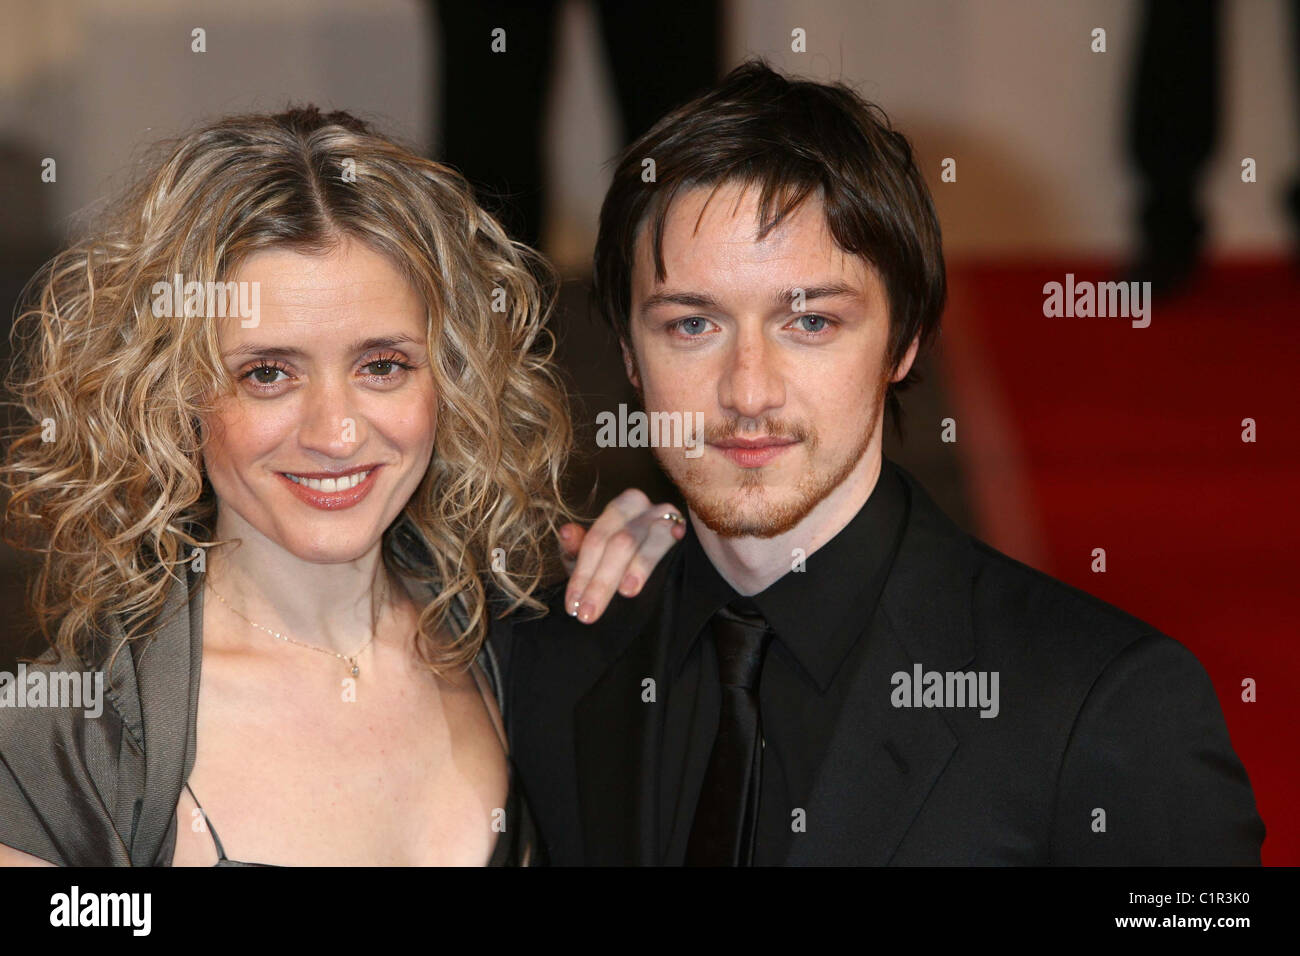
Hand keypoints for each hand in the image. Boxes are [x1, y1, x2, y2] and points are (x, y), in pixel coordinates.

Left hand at [558, 489, 685, 623]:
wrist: (657, 559)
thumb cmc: (617, 559)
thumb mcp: (593, 558)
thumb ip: (576, 549)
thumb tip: (566, 532)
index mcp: (618, 508)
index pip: (595, 541)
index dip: (582, 574)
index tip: (573, 606)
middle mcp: (641, 505)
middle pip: (620, 542)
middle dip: (602, 581)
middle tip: (589, 613)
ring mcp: (665, 514)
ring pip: (649, 538)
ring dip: (638, 566)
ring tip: (626, 592)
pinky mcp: (684, 526)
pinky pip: (677, 531)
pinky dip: (674, 534)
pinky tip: (676, 538)